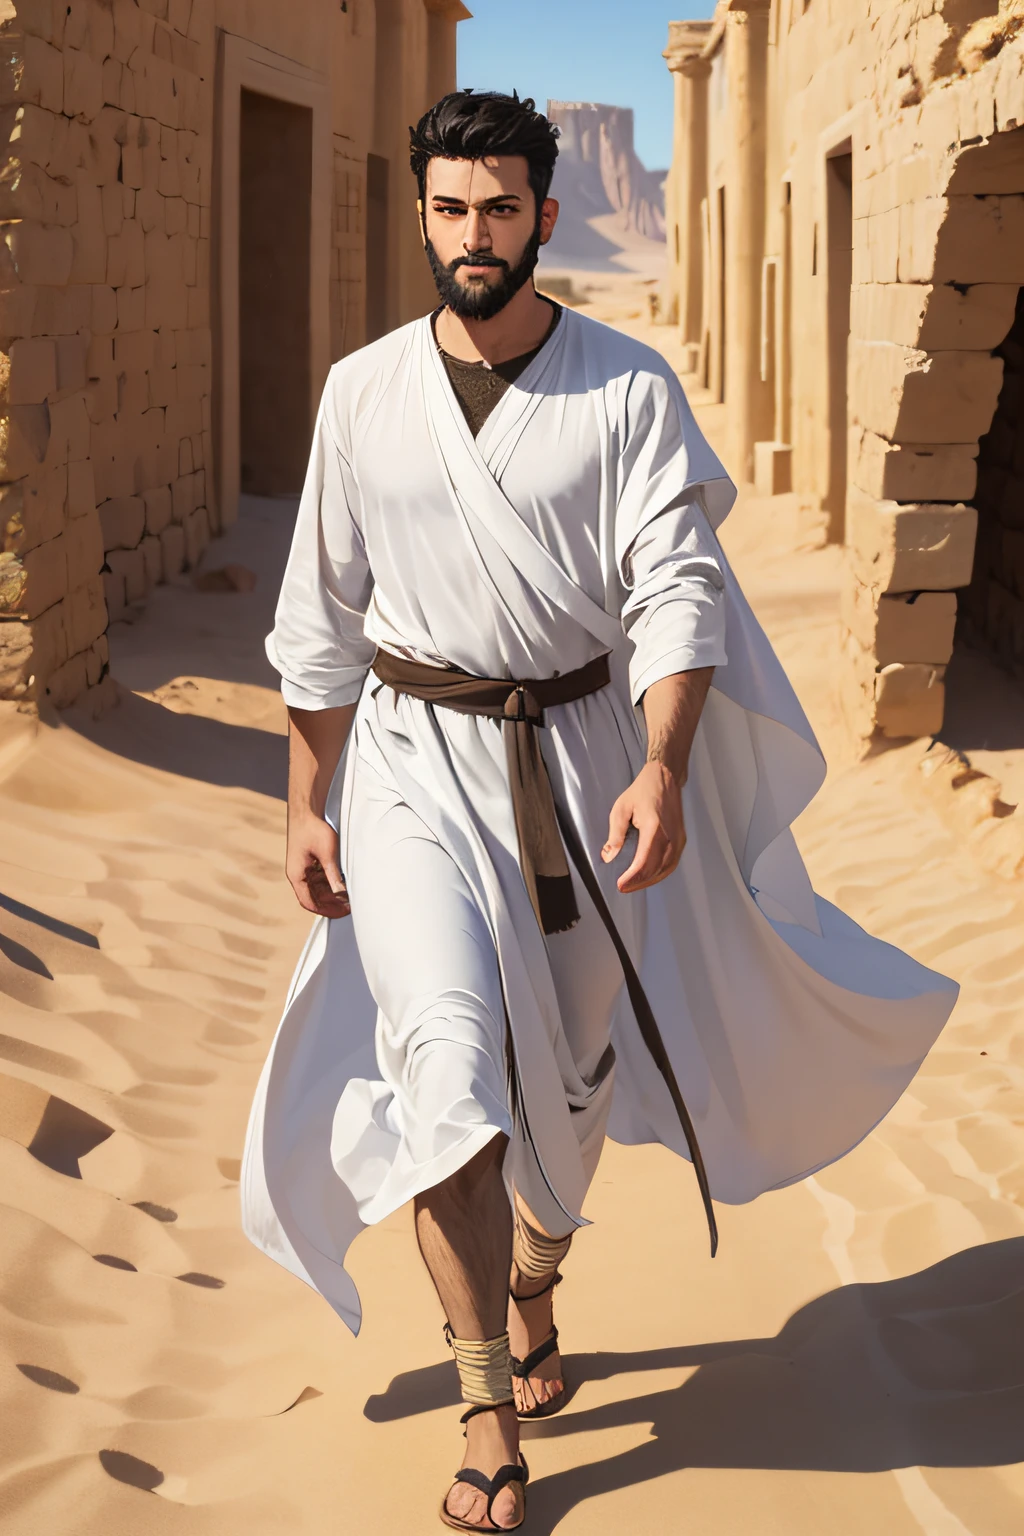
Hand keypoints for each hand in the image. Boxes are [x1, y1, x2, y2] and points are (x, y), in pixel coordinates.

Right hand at [286, 810, 350, 917]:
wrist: (305, 809)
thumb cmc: (311, 829)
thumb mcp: (326, 853)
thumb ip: (333, 874)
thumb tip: (341, 893)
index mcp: (296, 875)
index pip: (309, 902)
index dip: (325, 910)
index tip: (341, 913)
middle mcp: (298, 874)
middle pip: (314, 897)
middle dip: (331, 903)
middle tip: (349, 906)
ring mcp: (304, 867)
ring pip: (318, 888)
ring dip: (332, 893)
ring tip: (349, 896)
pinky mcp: (310, 861)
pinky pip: (320, 877)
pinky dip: (331, 882)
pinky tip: (344, 883)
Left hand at [601, 762, 684, 893]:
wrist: (665, 778)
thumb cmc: (642, 791)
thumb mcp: (621, 808)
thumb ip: (615, 834)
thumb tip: (609, 856)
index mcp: (653, 827)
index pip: (644, 860)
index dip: (632, 877)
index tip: (621, 884)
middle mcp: (669, 835)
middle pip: (655, 868)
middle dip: (638, 882)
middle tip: (623, 888)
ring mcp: (678, 838)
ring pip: (665, 868)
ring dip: (649, 880)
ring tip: (634, 885)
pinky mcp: (681, 839)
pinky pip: (672, 863)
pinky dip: (661, 873)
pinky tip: (649, 877)